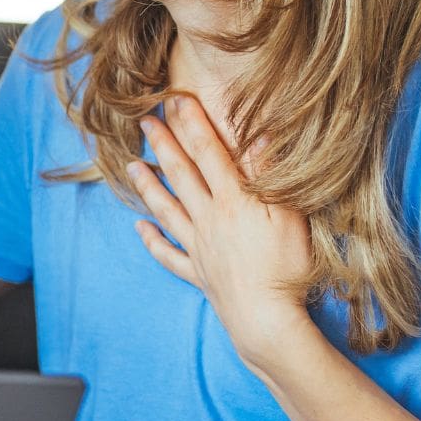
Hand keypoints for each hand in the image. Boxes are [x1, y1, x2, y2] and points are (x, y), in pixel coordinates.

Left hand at [126, 96, 315, 362]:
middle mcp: (209, 219)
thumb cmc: (287, 268)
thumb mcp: (289, 215)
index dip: (192, 124)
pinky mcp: (198, 273)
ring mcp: (199, 247)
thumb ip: (269, 175)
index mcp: (233, 201)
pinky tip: (140, 228)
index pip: (209, 153)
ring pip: (167, 210)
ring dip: (149, 186)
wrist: (267, 320)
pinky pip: (168, 255)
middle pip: (182, 175)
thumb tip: (258, 135)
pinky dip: (152, 241)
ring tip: (132, 166)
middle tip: (145, 121)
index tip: (176, 100)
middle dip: (164, 144)